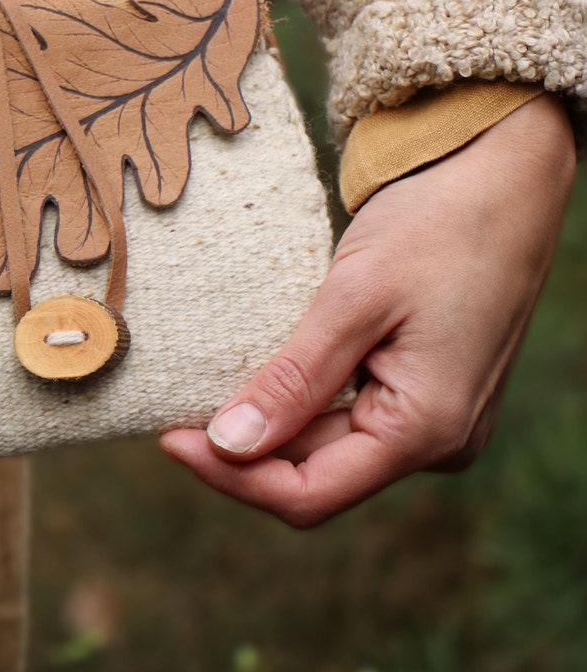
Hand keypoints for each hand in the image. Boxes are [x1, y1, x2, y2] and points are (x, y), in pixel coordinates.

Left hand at [159, 93, 574, 526]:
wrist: (503, 177)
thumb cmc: (438, 225)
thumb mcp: (354, 297)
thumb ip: (295, 379)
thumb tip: (228, 443)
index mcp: (427, 429)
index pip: (310, 494)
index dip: (232, 476)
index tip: (167, 437)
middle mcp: (439, 441)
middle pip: (317, 474)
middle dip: (244, 448)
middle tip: (174, 406)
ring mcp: (438, 418)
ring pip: (331, 445)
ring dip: (272, 423)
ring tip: (209, 385)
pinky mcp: (428, 389)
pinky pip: (352, 413)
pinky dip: (304, 399)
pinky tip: (264, 369)